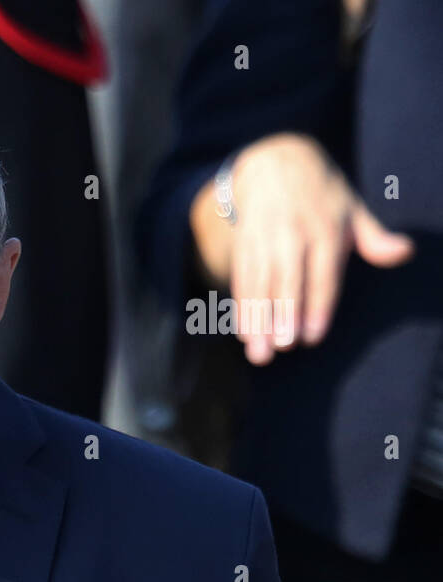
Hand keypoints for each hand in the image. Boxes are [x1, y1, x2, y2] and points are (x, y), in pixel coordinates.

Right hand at [191, 132, 413, 364]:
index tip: (312, 337)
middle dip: (283, 314)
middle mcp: (292, 234)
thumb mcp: (353, 210)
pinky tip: (245, 334)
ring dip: (257, 320)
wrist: (274, 164)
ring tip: (258, 352)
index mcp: (325, 229)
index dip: (317, 306)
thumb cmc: (321, 197)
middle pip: (287, 280)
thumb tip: (405, 252)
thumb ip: (375, 238)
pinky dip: (241, 308)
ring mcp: (264, 239)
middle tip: (283, 347)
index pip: (323, 274)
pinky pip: (241, 279)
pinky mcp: (243, 244)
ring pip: (259, 284)